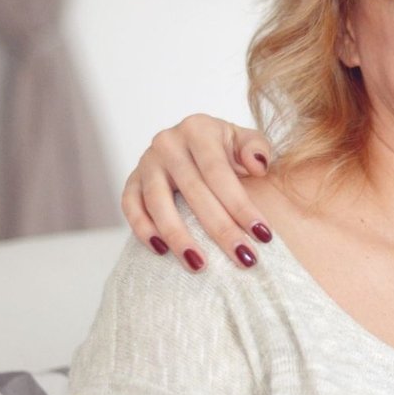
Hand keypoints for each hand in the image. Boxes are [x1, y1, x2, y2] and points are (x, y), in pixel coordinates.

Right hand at [121, 114, 273, 270]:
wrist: (195, 145)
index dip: (240, 205)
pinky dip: (142, 229)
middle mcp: (168, 142)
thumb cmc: (227, 149)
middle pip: (194, 192)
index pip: (219, 173)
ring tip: (200, 265)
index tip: (263, 235)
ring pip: (159, 203)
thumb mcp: (246, 140)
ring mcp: (147, 162)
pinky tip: (161, 251)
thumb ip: (257, 148)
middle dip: (221, 229)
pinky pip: (130, 206)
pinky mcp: (132, 180)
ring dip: (179, 237)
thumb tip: (257, 165)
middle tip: (243, 258)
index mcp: (199, 129)